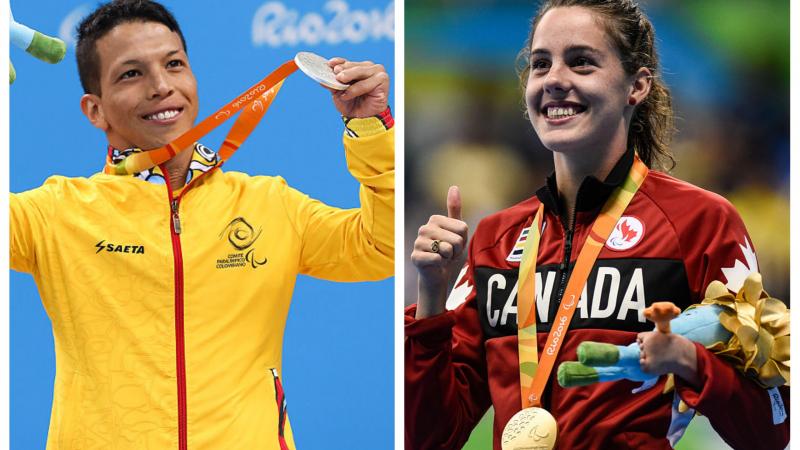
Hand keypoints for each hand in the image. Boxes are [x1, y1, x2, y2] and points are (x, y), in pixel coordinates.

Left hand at [328, 57, 388, 117]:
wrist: (363, 119)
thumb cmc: (352, 105)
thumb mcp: (339, 93)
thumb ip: (333, 84)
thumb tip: (323, 80)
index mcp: (358, 68)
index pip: (347, 62)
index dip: (338, 62)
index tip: (330, 64)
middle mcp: (368, 67)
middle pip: (353, 65)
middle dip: (343, 70)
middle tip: (336, 75)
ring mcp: (377, 72)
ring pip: (360, 72)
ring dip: (349, 78)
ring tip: (341, 86)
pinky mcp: (383, 80)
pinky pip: (367, 83)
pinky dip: (356, 89)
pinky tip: (347, 95)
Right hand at [412, 186, 468, 318]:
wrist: (437, 275)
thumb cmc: (448, 252)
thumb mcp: (457, 231)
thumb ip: (455, 209)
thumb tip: (454, 186)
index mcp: (435, 219)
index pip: (462, 228)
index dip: (463, 240)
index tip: (455, 245)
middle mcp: (424, 228)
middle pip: (457, 238)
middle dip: (457, 250)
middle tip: (448, 254)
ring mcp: (418, 242)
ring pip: (447, 249)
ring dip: (448, 258)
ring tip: (442, 259)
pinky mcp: (415, 257)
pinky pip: (437, 258)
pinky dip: (440, 264)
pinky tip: (435, 265)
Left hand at [637, 331, 699, 387]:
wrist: (686, 356)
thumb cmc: (676, 345)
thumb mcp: (663, 335)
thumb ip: (651, 336)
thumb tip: (637, 341)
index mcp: (650, 335)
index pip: (639, 337)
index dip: (646, 341)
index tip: (656, 344)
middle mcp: (646, 345)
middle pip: (641, 347)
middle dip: (647, 350)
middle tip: (661, 352)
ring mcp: (646, 355)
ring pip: (641, 356)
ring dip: (648, 358)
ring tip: (662, 359)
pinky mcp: (648, 366)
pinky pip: (643, 367)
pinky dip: (648, 367)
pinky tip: (658, 365)